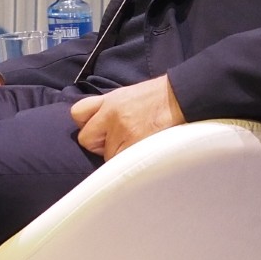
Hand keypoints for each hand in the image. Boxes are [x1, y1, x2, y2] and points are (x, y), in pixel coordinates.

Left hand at [70, 75, 184, 158]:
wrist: (183, 97)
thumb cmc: (159, 97)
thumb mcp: (128, 95)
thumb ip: (110, 109)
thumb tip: (100, 126)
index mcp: (109, 100)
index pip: (77, 114)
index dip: (86, 124)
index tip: (98, 130)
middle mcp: (112, 115)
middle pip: (86, 140)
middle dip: (98, 145)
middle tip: (117, 142)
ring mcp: (123, 131)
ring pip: (105, 155)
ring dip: (116, 155)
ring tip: (134, 146)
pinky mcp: (136, 145)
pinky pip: (121, 164)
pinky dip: (129, 164)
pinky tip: (140, 155)